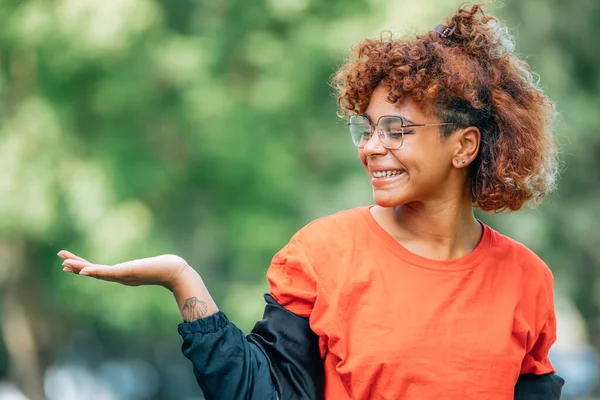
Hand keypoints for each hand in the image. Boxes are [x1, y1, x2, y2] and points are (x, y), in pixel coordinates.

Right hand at [57, 250, 189, 289]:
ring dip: (80, 268)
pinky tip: (84, 271)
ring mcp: (122, 276)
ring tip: (64, 264)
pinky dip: (95, 272)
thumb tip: (149, 264)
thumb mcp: (150, 265)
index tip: (72, 264)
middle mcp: (120, 277)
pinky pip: (107, 273)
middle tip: (61, 261)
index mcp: (123, 274)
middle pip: (94, 272)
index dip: (85, 268)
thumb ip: (145, 266)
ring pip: (96, 273)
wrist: (176, 273)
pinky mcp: (127, 273)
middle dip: (77, 266)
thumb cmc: (166, 268)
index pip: (100, 271)